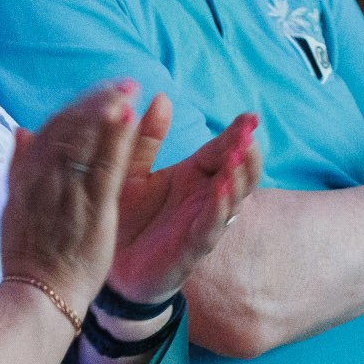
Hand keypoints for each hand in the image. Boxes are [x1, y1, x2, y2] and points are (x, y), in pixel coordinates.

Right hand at [0, 80, 142, 314]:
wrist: (38, 297)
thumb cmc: (29, 256)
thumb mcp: (14, 208)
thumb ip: (19, 168)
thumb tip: (20, 131)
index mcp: (27, 178)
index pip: (51, 131)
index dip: (77, 108)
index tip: (100, 93)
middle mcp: (45, 180)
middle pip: (69, 130)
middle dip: (97, 103)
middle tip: (123, 84)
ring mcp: (67, 194)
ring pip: (85, 143)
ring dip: (107, 112)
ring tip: (128, 91)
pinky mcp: (92, 211)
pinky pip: (104, 168)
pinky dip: (116, 140)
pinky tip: (130, 118)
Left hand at [108, 102, 264, 304]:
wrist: (112, 266)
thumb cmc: (127, 215)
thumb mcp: (131, 169)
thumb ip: (146, 137)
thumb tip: (161, 97)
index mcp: (194, 175)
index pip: (223, 149)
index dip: (238, 134)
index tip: (251, 116)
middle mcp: (205, 197)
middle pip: (239, 173)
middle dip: (247, 154)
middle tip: (249, 135)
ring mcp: (203, 222)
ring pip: (233, 199)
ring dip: (238, 179)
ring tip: (238, 159)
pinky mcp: (192, 248)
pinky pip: (211, 226)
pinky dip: (220, 209)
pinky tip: (222, 192)